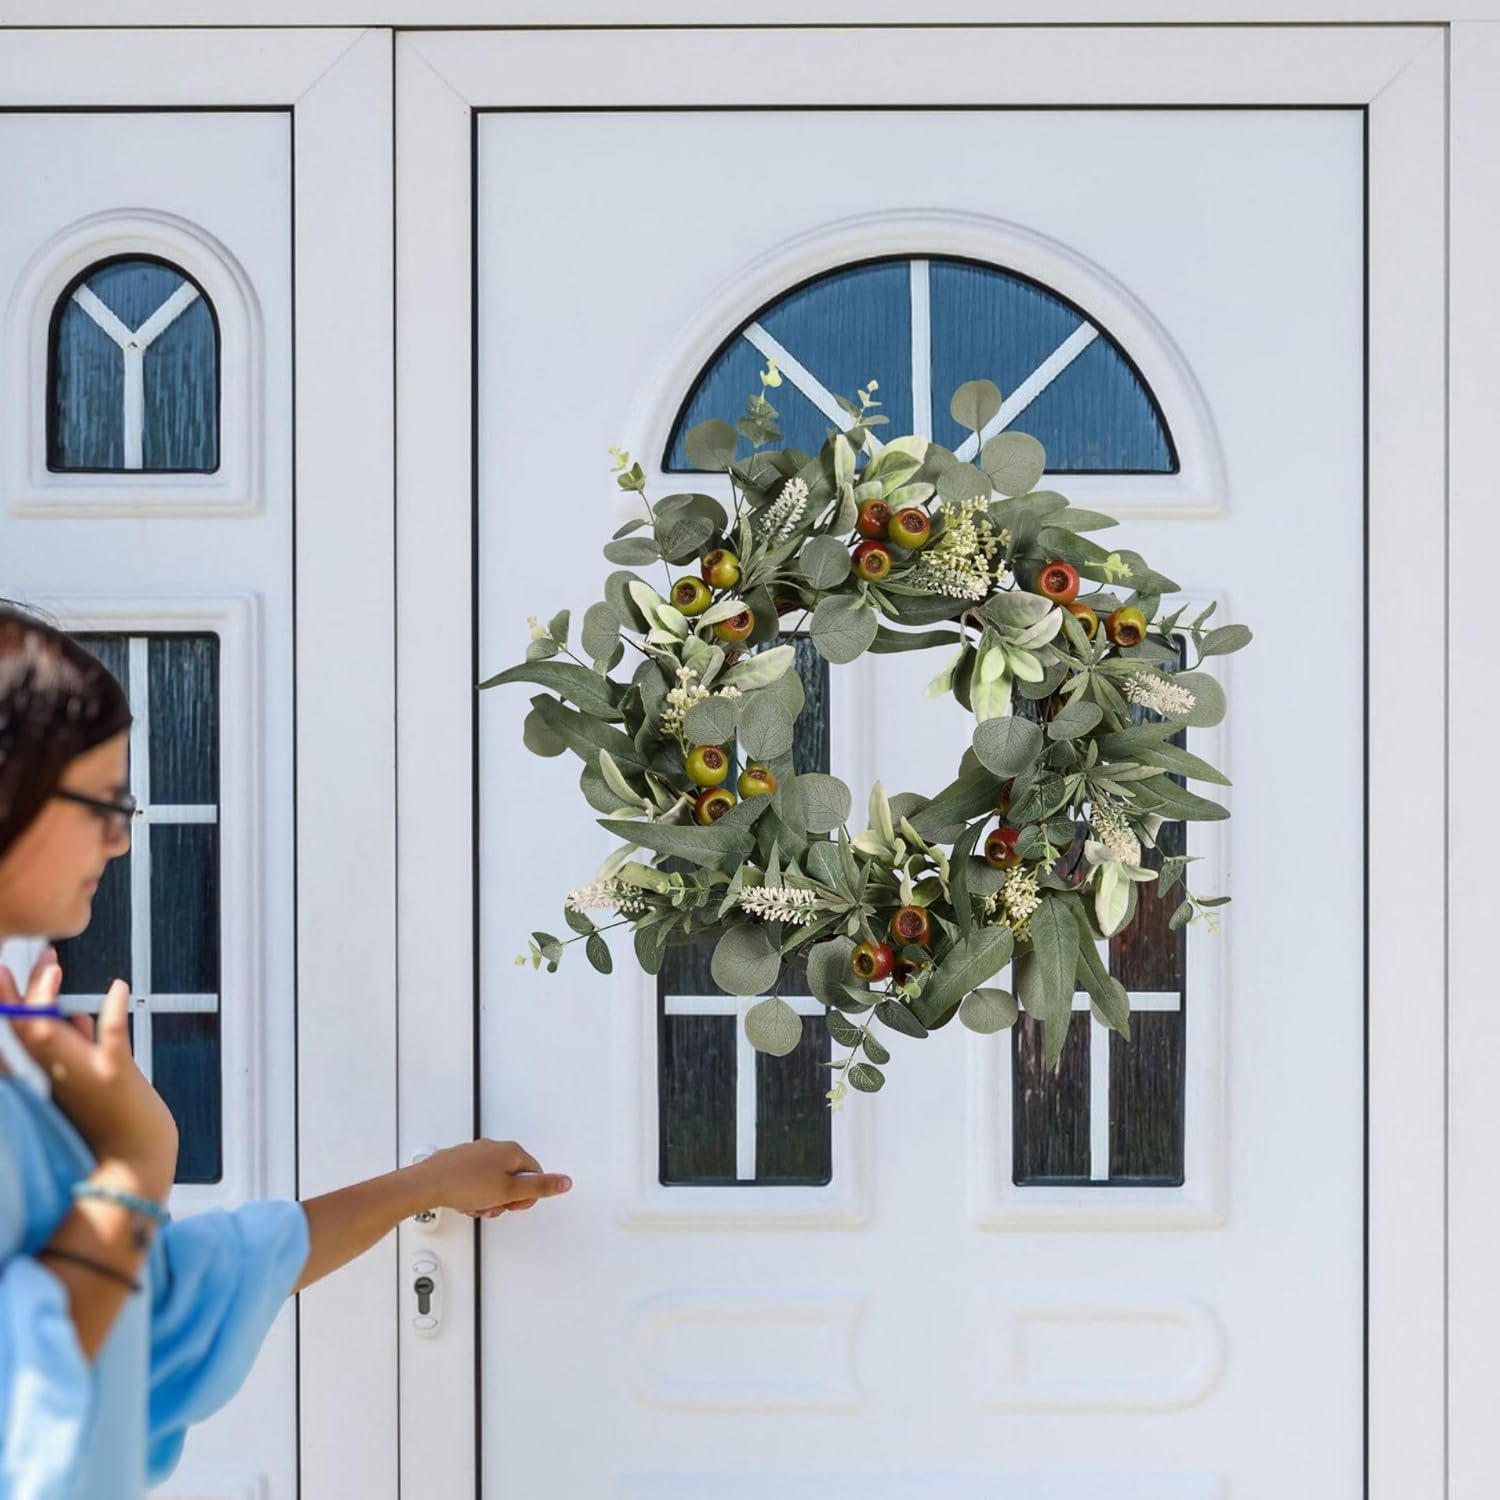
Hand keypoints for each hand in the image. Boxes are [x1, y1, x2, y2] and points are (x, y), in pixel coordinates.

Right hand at [1, 953, 177, 1201]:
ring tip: (53, 964)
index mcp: (51, 1073)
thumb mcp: (87, 1079)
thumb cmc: (111, 1118)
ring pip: (51, 1035)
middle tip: (40, 956)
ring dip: (47, 998)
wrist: (135, 1160)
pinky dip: (112, 1012)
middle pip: (26, 1029)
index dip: (9, 1002)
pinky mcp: (117, 1077)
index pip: (20, 1033)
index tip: (5, 970)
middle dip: (24, 990)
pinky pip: (111, 1040)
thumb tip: (77, 1014)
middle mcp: (58, 1075)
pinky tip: (118, 985)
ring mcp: (85, 1075)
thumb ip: (78, 1046)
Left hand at [411, 1139, 571, 1219]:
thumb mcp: (509, 1191)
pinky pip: (476, 1182)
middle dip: (504, 1199)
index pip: (534, 1174)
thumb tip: (565, 1181)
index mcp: (511, 1151)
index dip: (525, 1196)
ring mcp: (476, 1154)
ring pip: (493, 1183)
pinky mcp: (460, 1163)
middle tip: (493, 1205)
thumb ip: (540, 1187)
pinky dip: (473, 1195)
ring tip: (476, 1205)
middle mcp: (494, 1148)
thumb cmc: (464, 1184)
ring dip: (488, 1200)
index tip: (512, 1204)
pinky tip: (465, 1202)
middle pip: (513, 1179)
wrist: (427, 1185)